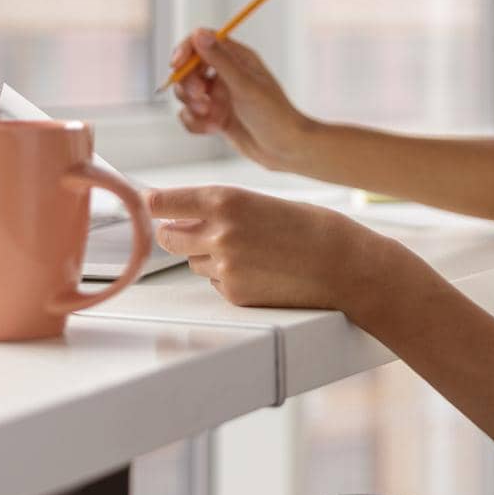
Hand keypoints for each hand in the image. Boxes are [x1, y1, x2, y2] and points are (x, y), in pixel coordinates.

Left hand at [146, 185, 402, 311]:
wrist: (344, 264)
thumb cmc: (311, 227)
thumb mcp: (262, 202)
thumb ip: (222, 208)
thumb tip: (183, 216)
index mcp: (226, 200)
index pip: (164, 203)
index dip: (155, 204)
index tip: (149, 204)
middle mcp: (219, 232)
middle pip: (168, 236)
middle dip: (173, 232)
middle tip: (183, 229)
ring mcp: (225, 266)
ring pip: (194, 261)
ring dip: (207, 255)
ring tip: (249, 250)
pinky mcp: (235, 294)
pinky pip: (215, 284)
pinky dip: (228, 277)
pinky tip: (260, 270)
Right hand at [168, 29, 316, 172]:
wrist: (286, 149)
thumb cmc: (273, 114)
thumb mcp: (245, 85)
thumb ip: (220, 60)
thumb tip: (199, 34)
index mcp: (237, 58)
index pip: (202, 42)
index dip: (185, 50)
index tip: (176, 65)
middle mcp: (226, 74)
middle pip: (189, 68)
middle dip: (188, 83)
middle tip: (201, 97)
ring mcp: (220, 96)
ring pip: (187, 93)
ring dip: (191, 105)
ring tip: (210, 115)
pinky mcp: (216, 117)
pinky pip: (191, 115)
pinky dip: (195, 123)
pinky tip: (212, 129)